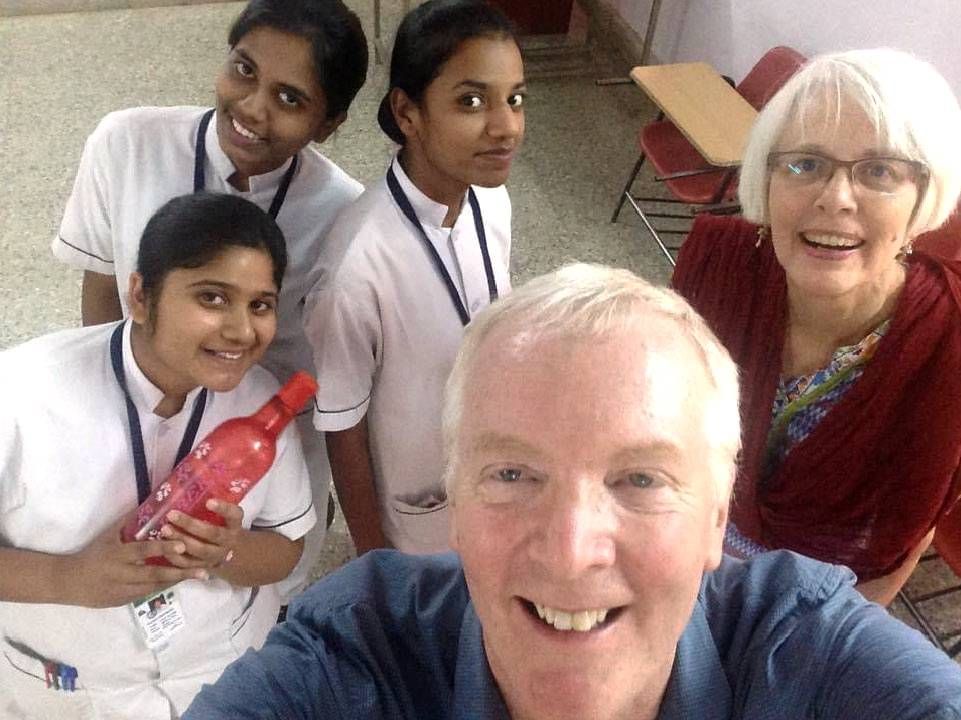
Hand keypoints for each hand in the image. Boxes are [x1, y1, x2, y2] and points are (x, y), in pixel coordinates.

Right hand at [63, 517, 207, 607]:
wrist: (70, 582)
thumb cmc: (93, 553)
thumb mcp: (108, 536)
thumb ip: (128, 522)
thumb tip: (149, 503)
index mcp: (117, 555)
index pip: (143, 551)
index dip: (162, 548)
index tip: (183, 545)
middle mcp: (122, 574)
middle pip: (154, 575)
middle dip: (180, 573)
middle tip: (203, 570)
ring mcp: (123, 590)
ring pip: (155, 586)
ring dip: (177, 581)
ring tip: (200, 575)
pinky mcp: (124, 600)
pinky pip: (148, 593)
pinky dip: (165, 587)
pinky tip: (181, 581)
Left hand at [158, 499, 243, 571]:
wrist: (229, 552)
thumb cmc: (220, 525)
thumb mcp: (223, 516)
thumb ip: (211, 505)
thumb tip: (186, 482)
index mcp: (235, 524)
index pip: (234, 515)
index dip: (223, 509)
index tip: (209, 501)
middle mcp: (228, 541)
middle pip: (213, 534)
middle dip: (191, 525)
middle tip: (172, 514)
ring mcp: (217, 556)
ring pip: (200, 550)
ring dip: (181, 540)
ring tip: (164, 529)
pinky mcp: (204, 567)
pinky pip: (189, 565)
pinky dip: (175, 557)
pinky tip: (164, 546)